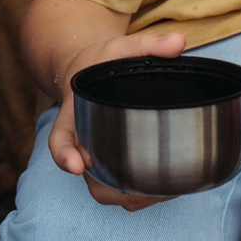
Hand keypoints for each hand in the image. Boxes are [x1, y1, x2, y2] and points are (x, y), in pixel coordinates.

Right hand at [47, 26, 186, 209]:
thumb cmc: (100, 61)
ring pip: (101, 189)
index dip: (65, 154)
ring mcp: (93, 154)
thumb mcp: (120, 46)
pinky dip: (135, 195)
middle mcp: (80, 139)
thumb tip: (179, 42)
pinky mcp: (108, 162)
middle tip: (142, 191)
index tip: (77, 166)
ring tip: (163, 193)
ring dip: (126, 198)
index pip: (61, 137)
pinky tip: (164, 190)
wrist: (83, 71)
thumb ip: (147, 44)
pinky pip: (115, 188)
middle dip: (108, 189)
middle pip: (85, 176)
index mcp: (74, 112)